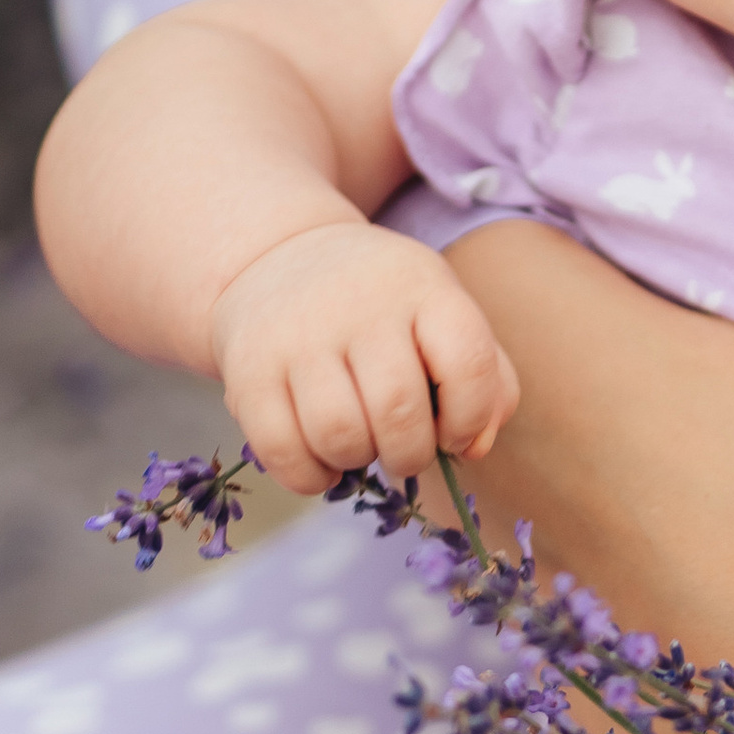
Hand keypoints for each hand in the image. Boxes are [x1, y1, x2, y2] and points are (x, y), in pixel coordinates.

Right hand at [207, 226, 518, 495]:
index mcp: (421, 287)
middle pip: (398, 410)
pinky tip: (323, 459)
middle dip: (410, 454)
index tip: (453, 432)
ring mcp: (297, 335)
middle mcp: (358, 304)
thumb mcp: (442, 313)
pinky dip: (311, 477)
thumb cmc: (384, 306)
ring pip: (339, 435)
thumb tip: (476, 448)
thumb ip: (485, 379)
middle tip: (403, 448)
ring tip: (361, 445)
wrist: (281, 257)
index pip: (467, 362)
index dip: (471, 416)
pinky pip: (282, 451)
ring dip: (359, 461)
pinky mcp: (247, 368)